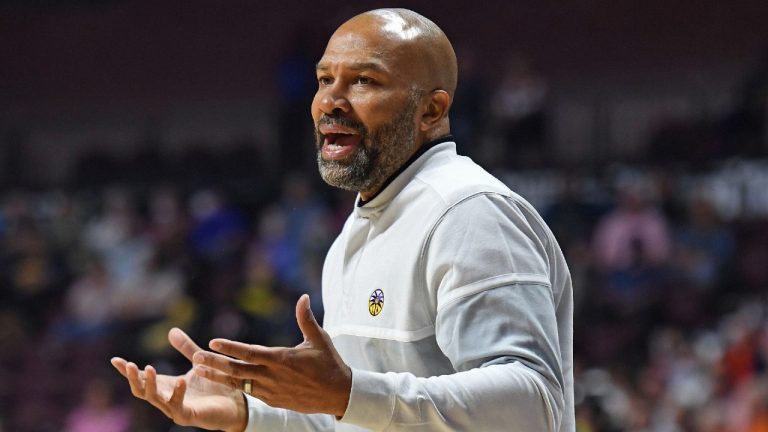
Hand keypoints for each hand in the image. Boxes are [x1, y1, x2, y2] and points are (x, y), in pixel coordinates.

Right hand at [111, 328, 247, 431]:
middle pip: (141, 391)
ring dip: (150, 384)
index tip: (115, 360)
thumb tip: (171, 330)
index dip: (127, 371)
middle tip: (129, 365)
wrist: (234, 403)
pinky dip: (177, 394)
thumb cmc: (214, 385)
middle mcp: (166, 399)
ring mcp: (175, 410)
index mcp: (166, 386)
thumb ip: (186, 349)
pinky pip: (178, 407)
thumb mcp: (198, 362)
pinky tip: (180, 381)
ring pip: (155, 400)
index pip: (142, 379)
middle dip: (133, 378)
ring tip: (148, 368)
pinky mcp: (188, 416)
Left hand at [192, 294, 351, 416]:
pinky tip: (223, 380)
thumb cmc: (329, 363)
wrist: (338, 394)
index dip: (230, 347)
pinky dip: (235, 385)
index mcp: (282, 359)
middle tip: (195, 357)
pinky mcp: (273, 400)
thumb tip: (303, 297)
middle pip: (238, 370)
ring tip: (200, 370)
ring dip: (219, 376)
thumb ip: (306, 318)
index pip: (249, 352)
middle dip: (215, 363)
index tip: (212, 341)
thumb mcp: (319, 339)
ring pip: (239, 383)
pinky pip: (250, 392)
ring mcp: (272, 391)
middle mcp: (273, 376)